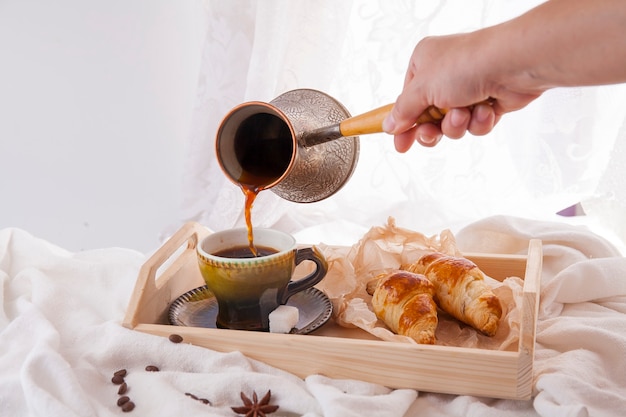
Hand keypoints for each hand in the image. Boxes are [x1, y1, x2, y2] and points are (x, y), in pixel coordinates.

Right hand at [383, 33, 539, 151]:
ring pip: (452, 125)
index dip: (403, 124)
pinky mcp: (488, 102)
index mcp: (424, 63)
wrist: (513, 64)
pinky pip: (474, 125)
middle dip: (432, 129)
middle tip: (431, 134)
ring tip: (464, 113)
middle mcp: (445, 75)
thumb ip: (403, 110)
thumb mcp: (423, 89)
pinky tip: (485, 109)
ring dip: (457, 125)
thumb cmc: (466, 65)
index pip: (407, 100)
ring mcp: (468, 89)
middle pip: (428, 117)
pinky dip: (478, 122)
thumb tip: (389, 124)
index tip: (399, 144)